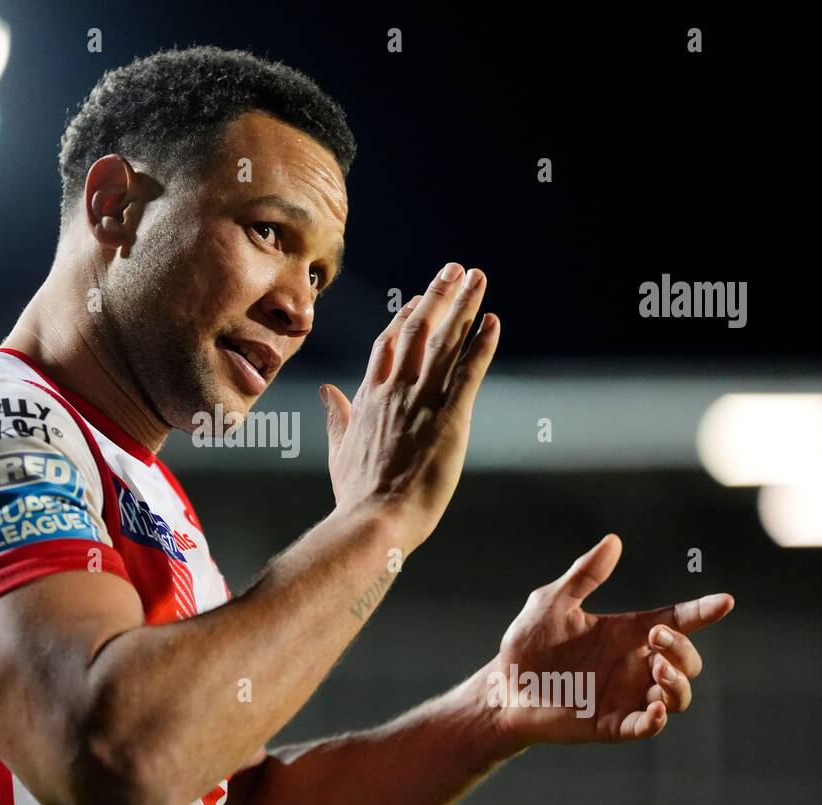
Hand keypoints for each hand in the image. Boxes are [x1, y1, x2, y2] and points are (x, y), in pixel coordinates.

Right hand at [321, 263, 498, 555]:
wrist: (374, 520)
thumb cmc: (357, 495)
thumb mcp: (339, 451)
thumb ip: (337, 416)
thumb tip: (328, 390)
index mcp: (369, 398)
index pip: (389, 346)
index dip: (404, 318)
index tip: (417, 298)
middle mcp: (395, 391)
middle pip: (418, 330)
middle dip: (437, 296)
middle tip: (454, 268)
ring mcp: (421, 402)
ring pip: (444, 343)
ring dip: (462, 306)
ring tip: (476, 277)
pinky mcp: (449, 419)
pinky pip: (468, 373)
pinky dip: (481, 345)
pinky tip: (493, 321)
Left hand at [483, 534, 734, 746]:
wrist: (503, 686)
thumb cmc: (528, 643)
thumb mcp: (552, 603)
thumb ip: (583, 576)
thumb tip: (613, 541)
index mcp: (627, 633)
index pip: (676, 621)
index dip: (702, 612)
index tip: (725, 601)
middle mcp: (634, 664)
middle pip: (687, 660)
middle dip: (683, 648)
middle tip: (657, 637)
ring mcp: (626, 696)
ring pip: (677, 696)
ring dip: (677, 683)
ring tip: (658, 667)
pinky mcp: (611, 724)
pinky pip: (645, 727)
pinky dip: (655, 721)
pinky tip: (652, 709)